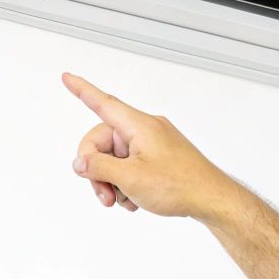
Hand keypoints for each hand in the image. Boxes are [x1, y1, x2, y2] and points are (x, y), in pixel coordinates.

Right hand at [62, 72, 246, 222]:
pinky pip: (131, 165)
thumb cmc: (180, 185)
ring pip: (115, 159)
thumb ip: (99, 167)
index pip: (103, 104)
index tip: (67, 77)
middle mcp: (145, 130)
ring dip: (113, 182)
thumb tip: (80, 162)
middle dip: (97, 171)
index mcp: (139, 126)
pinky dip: (127, 183)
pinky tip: (136, 199)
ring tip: (124, 200)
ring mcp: (153, 144)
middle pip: (103, 143)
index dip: (82, 90)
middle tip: (104, 196)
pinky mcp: (159, 157)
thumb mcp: (131, 178)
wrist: (211, 199)